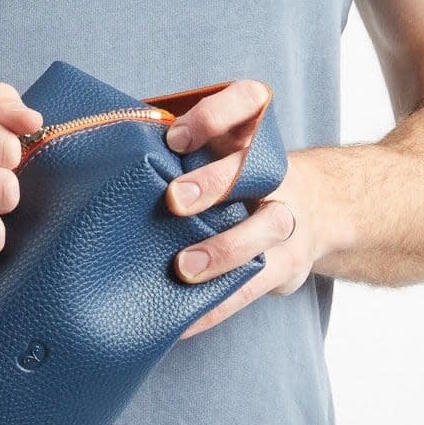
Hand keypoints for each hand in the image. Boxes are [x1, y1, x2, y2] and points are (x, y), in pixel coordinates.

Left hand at [161, 79, 327, 338]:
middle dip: (216, 183)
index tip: (175, 138)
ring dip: (225, 248)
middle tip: (174, 199)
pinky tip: (184, 321)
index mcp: (253, 133)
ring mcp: (286, 218)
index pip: (246, 103)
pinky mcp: (286, 264)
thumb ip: (178, 146)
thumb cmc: (237, 174)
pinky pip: (254, 286)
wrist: (315, 207)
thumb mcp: (219, 146)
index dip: (214, 118)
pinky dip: (218, 306)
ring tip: (185, 266)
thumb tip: (107, 151)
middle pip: (254, 171)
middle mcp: (276, 172)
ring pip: (267, 228)